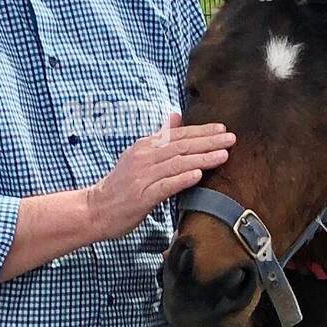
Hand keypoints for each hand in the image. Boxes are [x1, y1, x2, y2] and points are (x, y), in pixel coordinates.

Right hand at [87, 111, 234, 241]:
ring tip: (222, 155)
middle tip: (231, 139)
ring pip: (176, 163)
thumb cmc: (120, 186)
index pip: (177, 135)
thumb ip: (159, 138)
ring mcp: (141, 177)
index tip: (223, 129)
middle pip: (181, 146)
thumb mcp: (138, 156)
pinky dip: (182, 179)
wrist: (95, 209)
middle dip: (208, 142)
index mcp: (145, 146)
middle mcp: (143, 158)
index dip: (201, 132)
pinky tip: (198, 174)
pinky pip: (165, 185)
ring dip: (201, 158)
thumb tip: (175, 116)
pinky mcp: (141, 196)